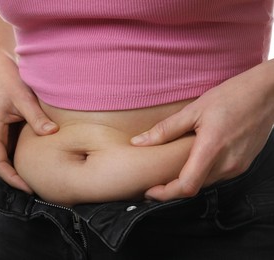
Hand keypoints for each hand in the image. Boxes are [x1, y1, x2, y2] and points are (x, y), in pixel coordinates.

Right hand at [0, 54, 58, 192]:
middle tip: (39, 190)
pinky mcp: (5, 130)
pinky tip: (38, 164)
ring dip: (19, 171)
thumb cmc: (8, 78)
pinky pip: (11, 149)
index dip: (12, 179)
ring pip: (6, 159)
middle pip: (2, 166)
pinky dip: (22, 159)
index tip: (29, 189)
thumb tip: (52, 133)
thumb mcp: (23, 97)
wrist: (0, 64)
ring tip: (39, 182)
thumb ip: (36, 117)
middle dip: (17, 179)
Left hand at [131, 60, 273, 200]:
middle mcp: (227, 164)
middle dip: (172, 188)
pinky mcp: (244, 163)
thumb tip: (138, 143)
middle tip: (154, 180)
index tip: (150, 191)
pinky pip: (218, 175)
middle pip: (194, 187)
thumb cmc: (231, 96)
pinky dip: (202, 173)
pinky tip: (192, 160)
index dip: (165, 194)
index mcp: (212, 149)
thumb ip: (165, 130)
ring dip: (187, 180)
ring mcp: (238, 166)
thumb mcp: (193, 110)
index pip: (187, 186)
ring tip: (170, 171)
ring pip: (206, 183)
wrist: (266, 92)